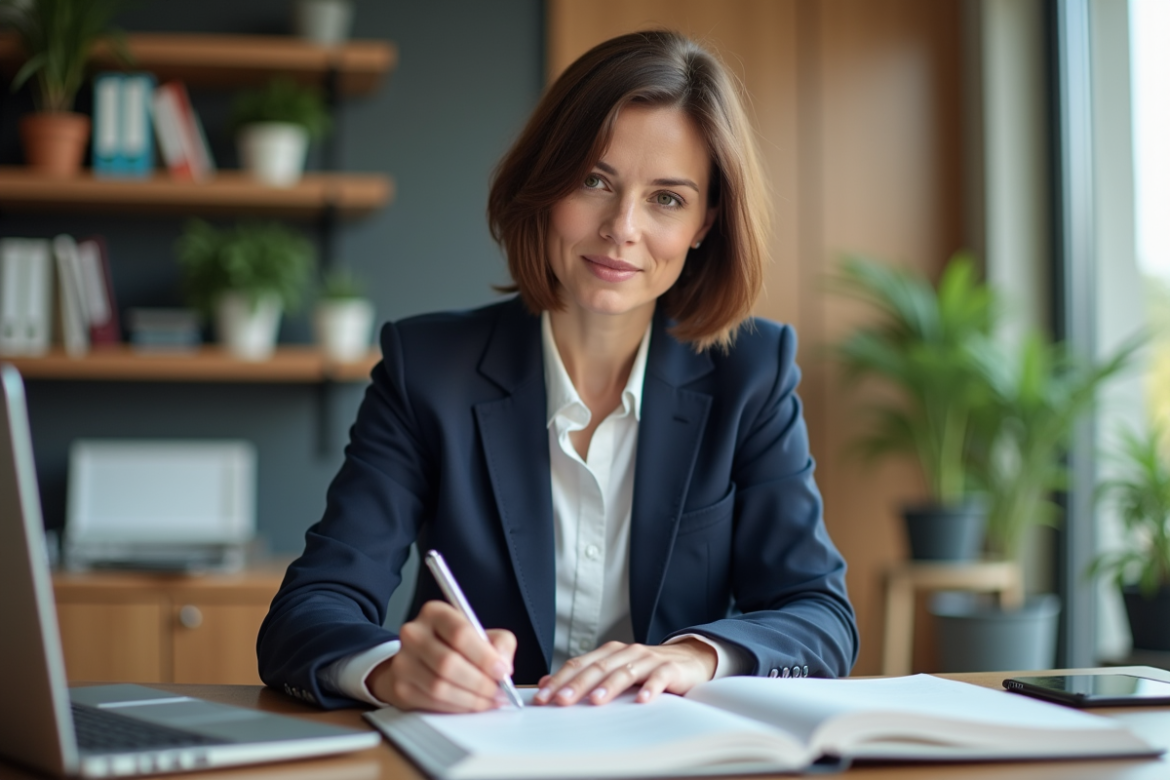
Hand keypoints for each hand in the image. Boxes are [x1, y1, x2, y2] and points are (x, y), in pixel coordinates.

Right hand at [367, 600, 516, 712]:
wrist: (420, 660)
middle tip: (498, 691)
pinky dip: (457, 708)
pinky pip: (432, 703)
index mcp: (435, 613)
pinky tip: (471, 705)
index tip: (502, 670)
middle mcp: (414, 634)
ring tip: (489, 700)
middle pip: (448, 663)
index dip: (484, 656)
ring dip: (470, 699)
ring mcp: (403, 661)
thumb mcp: (481, 634)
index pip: (460, 633)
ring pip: (439, 687)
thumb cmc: (455, 646)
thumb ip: (500, 643)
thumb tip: (503, 666)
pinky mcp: (401, 687)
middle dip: (479, 682)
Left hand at [534, 639, 716, 706]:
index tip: (543, 697)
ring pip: (624, 671)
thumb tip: (545, 685)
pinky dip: (650, 688)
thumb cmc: (645, 670)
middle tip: (561, 700)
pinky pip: (658, 677)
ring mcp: (648, 659)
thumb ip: (584, 677)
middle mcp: (626, 652)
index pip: (579, 664)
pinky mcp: (669, 669)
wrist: (688, 659)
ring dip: (609, 686)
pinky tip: (642, 700)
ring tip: (596, 701)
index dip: (560, 680)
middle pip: (597, 668)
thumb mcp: (614, 671)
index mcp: (608, 653)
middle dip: (577, 684)